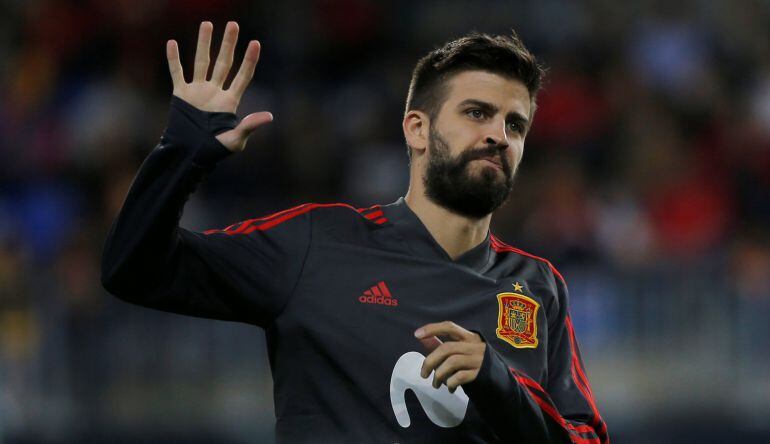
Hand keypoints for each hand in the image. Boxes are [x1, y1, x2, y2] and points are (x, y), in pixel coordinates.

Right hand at [166, 21, 272, 151]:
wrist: (189, 156)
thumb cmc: (214, 151)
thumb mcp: (235, 140)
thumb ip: (250, 126)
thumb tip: (270, 116)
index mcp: (230, 102)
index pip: (243, 76)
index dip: (249, 60)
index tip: (255, 43)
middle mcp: (215, 92)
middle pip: (224, 63)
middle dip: (228, 44)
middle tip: (233, 25)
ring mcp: (198, 92)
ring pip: (201, 62)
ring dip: (204, 43)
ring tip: (207, 24)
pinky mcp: (181, 95)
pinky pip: (177, 73)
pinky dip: (174, 59)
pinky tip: (173, 43)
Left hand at [414, 321, 485, 392]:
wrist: (497, 381)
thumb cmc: (472, 363)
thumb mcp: (458, 351)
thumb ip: (440, 344)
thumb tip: (421, 337)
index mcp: (469, 336)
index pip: (449, 327)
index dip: (433, 328)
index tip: (416, 335)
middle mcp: (475, 345)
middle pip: (447, 348)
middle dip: (430, 361)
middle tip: (423, 374)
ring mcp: (479, 359)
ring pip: (452, 362)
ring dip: (439, 375)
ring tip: (435, 384)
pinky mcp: (480, 373)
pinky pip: (459, 376)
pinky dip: (450, 383)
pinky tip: (449, 388)